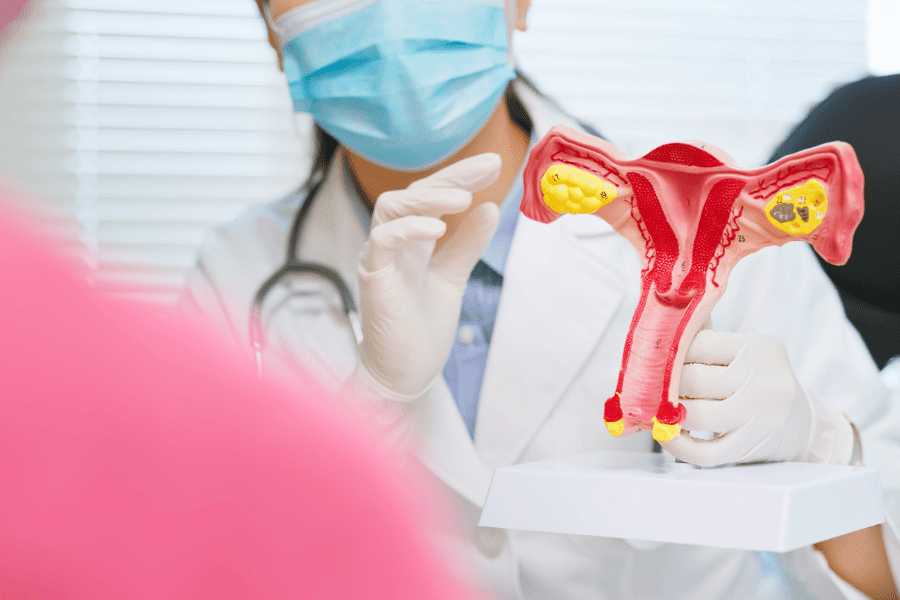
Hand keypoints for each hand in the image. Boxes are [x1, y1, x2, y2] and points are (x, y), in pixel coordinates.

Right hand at [354, 154, 500, 400]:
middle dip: (450, 176)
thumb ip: (467, 245)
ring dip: (428, 198)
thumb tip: (491, 208)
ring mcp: (381, 259)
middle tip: (488, 168)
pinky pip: (382, 240)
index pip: (432, 196)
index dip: (460, 177)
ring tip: (462, 199)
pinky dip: (408, 228)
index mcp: (413, 242)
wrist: (405, 373)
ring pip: (391, 207)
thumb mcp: (453, 277)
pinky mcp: (373, 278)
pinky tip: (438, 229)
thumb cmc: (422, 328)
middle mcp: (393, 244)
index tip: (494, 165)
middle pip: (412, 192)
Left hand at [663, 330, 853, 466]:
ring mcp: (758, 417)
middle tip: (650, 384)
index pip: (698, 343)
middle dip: (664, 384)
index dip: (670, 352)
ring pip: (695, 415)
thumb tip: (663, 324)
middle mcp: (762, 380)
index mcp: (757, 348)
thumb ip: (706, 338)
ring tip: (658, 407)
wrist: (800, 421)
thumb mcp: (743, 351)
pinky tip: (667, 434)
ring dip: (668, 413)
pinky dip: (677, 446)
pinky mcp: (748, 447)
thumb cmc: (757, 380)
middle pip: (693, 379)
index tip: (656, 358)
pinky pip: (704, 452)